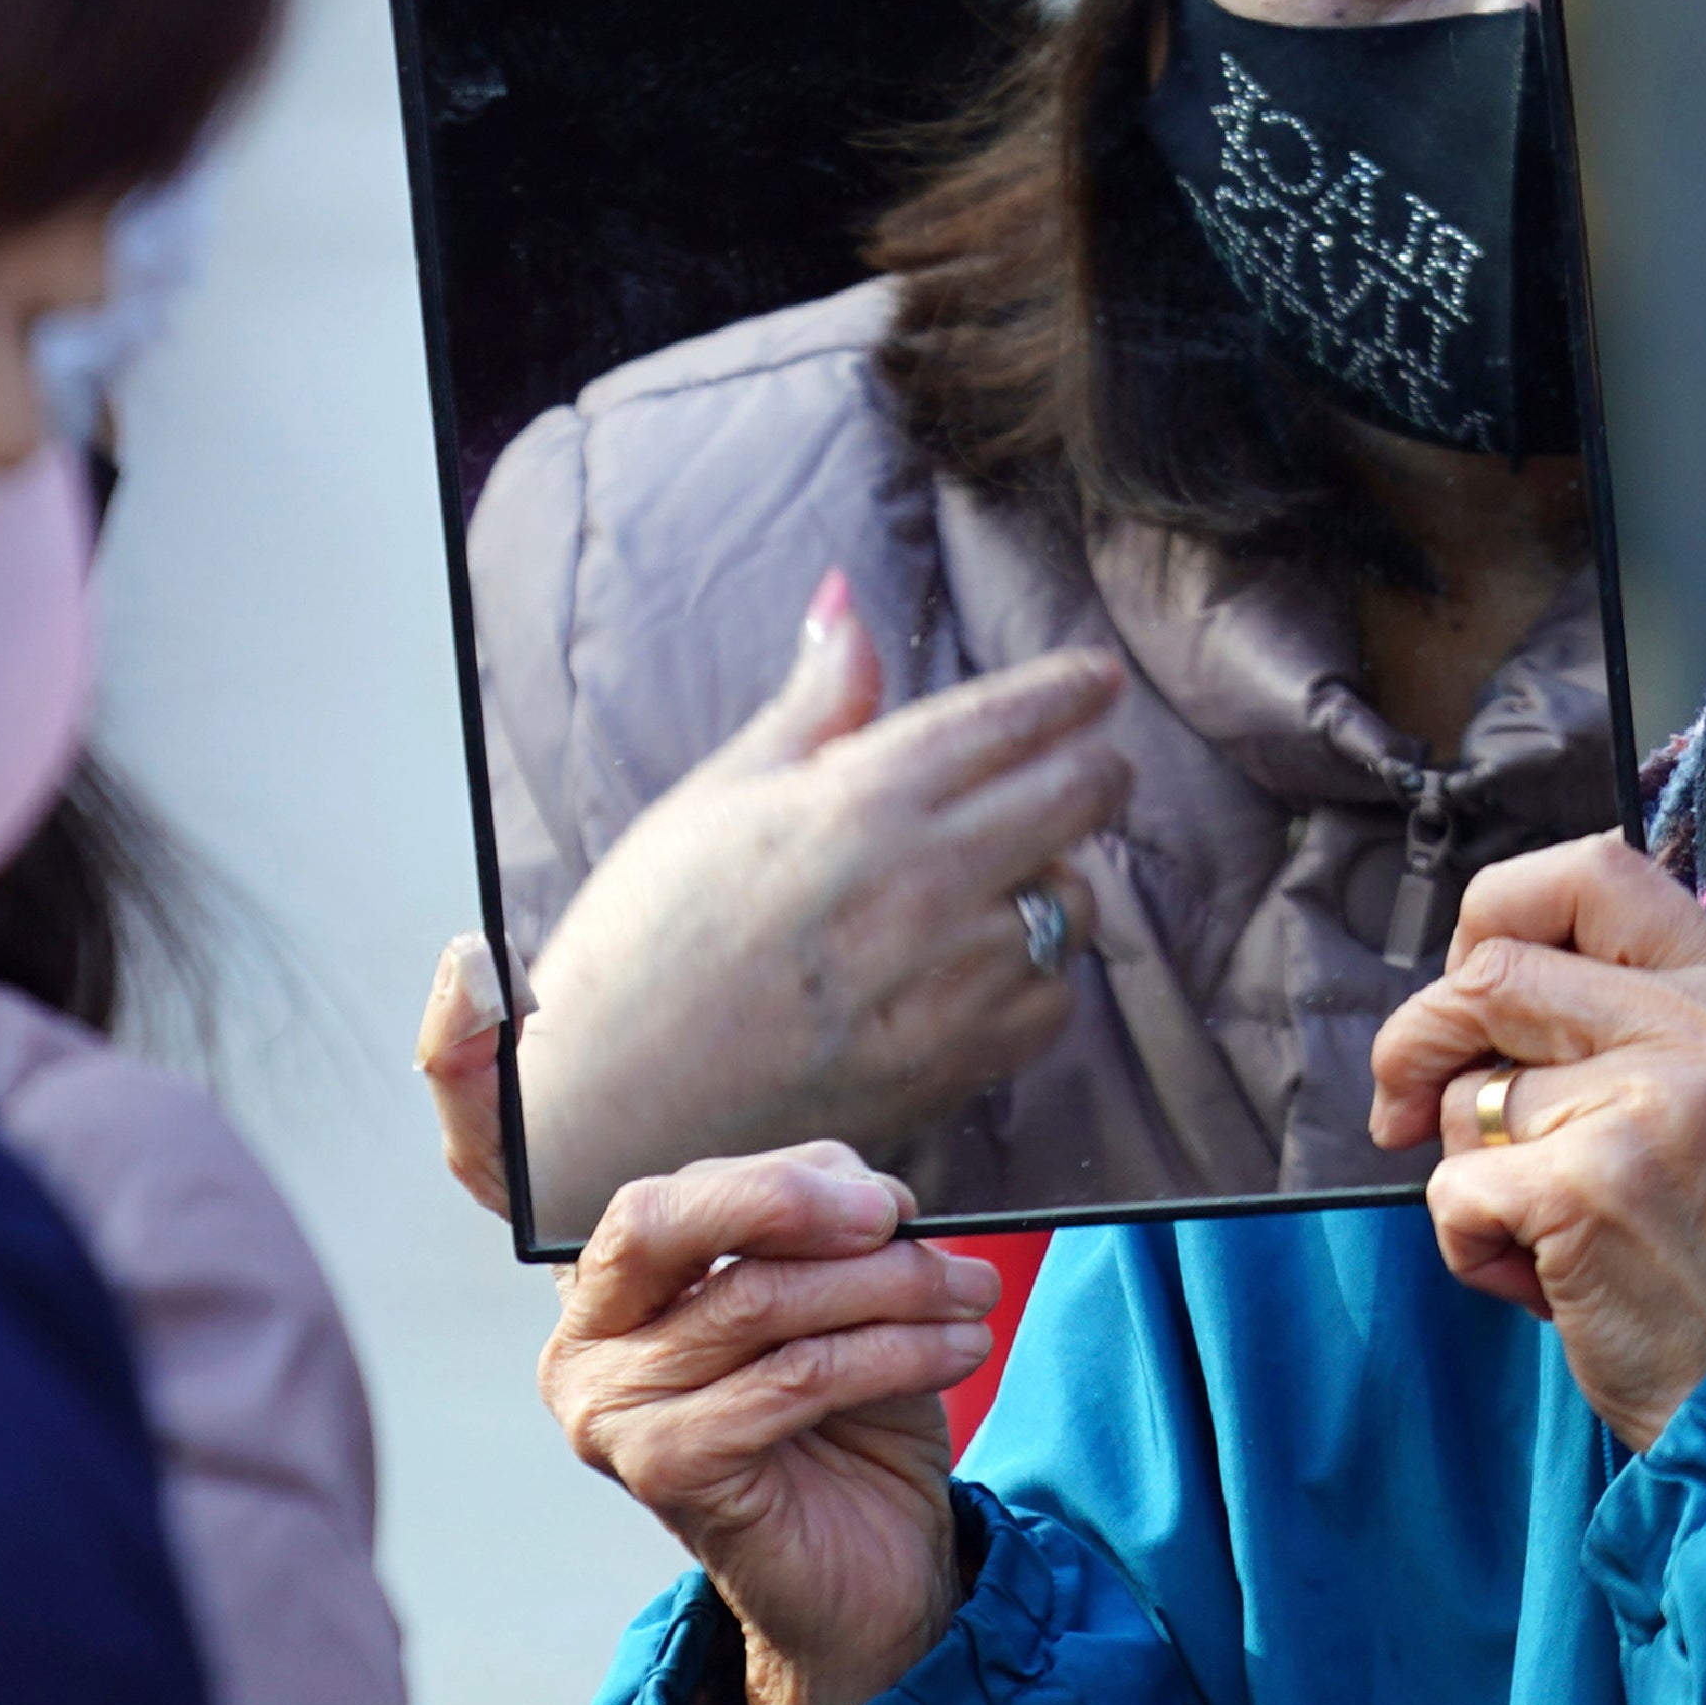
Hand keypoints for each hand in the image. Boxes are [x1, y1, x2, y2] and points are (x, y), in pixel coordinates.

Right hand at [426, 575, 1132, 1228]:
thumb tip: (846, 603)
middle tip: (1091, 767)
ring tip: (1010, 879)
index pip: (1010, 720)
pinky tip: (984, 965)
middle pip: (1079, 797)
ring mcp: (949, 980)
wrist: (608, 1101)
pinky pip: (1055, 998)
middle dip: (1096, 770)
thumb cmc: (643, 943)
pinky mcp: (957, 1062)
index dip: (1071, 691)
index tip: (1096, 680)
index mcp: (860, 800)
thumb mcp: (715, 798)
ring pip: (1077, 900)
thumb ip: (812, 704)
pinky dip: (1040, 974)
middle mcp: (923, 884)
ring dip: (1060, 877)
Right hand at [537, 1145, 1003, 1704]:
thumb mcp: (835, 1304)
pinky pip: (792, 1377)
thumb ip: (820, 1233)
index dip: (739, 1171)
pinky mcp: (664, 1469)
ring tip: (968, 1292)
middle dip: (793, 1203)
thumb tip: (862, 1188)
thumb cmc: (846, 1428)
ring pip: (751, 1301)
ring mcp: (610, 1415)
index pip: (659, 1195)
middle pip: (661, 1224)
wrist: (869, 1578)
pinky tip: (955, 1349)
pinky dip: (889, 1352)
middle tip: (902, 1218)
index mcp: (606, 1296)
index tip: (832, 1173)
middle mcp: (584, 1350)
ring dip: (884, 1285)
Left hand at [1365, 835, 1705, 1449]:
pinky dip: (1470, 1247)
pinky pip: (1452, 1187)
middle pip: (1492, 970)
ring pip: (1463, 1092)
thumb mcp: (1697, 1096)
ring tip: (1551, 1227)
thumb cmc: (1704, 1248)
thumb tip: (1460, 977)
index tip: (1470, 981)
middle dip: (1419, 1042)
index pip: (1594, 868)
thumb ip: (1608, 1020)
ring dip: (1468, 1170)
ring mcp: (1653, 1102)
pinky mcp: (1592, 1184)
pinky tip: (1545, 1278)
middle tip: (1404, 1110)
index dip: (1499, 911)